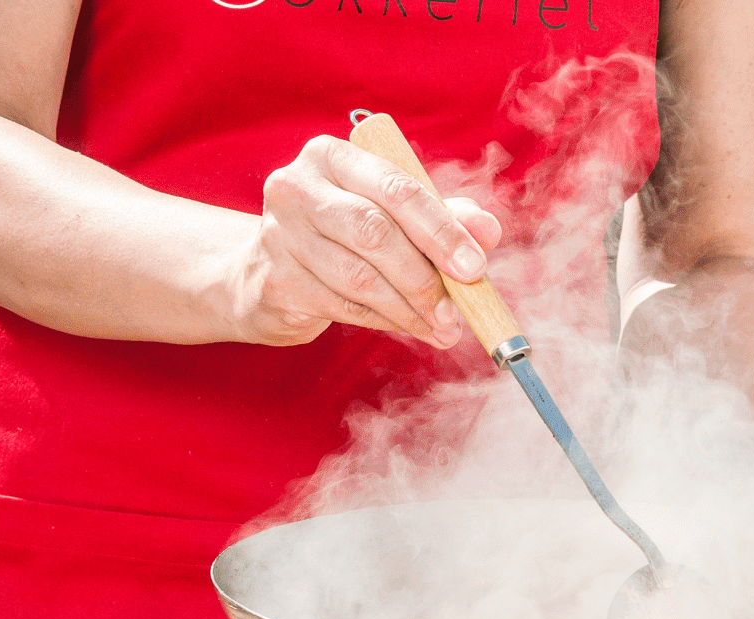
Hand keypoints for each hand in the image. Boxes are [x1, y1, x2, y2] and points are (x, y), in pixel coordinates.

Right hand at [227, 134, 502, 347]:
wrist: (264, 272)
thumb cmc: (342, 234)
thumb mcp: (393, 214)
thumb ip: (442, 216)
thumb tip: (488, 231)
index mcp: (332, 156)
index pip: (397, 189)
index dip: (442, 230)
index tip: (475, 267)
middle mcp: (297, 187)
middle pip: (375, 232)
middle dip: (425, 277)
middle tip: (457, 310)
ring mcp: (280, 234)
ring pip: (360, 278)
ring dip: (410, 310)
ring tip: (442, 327)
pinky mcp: (276, 280)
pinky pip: (344, 307)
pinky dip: (387, 322)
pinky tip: (412, 328)